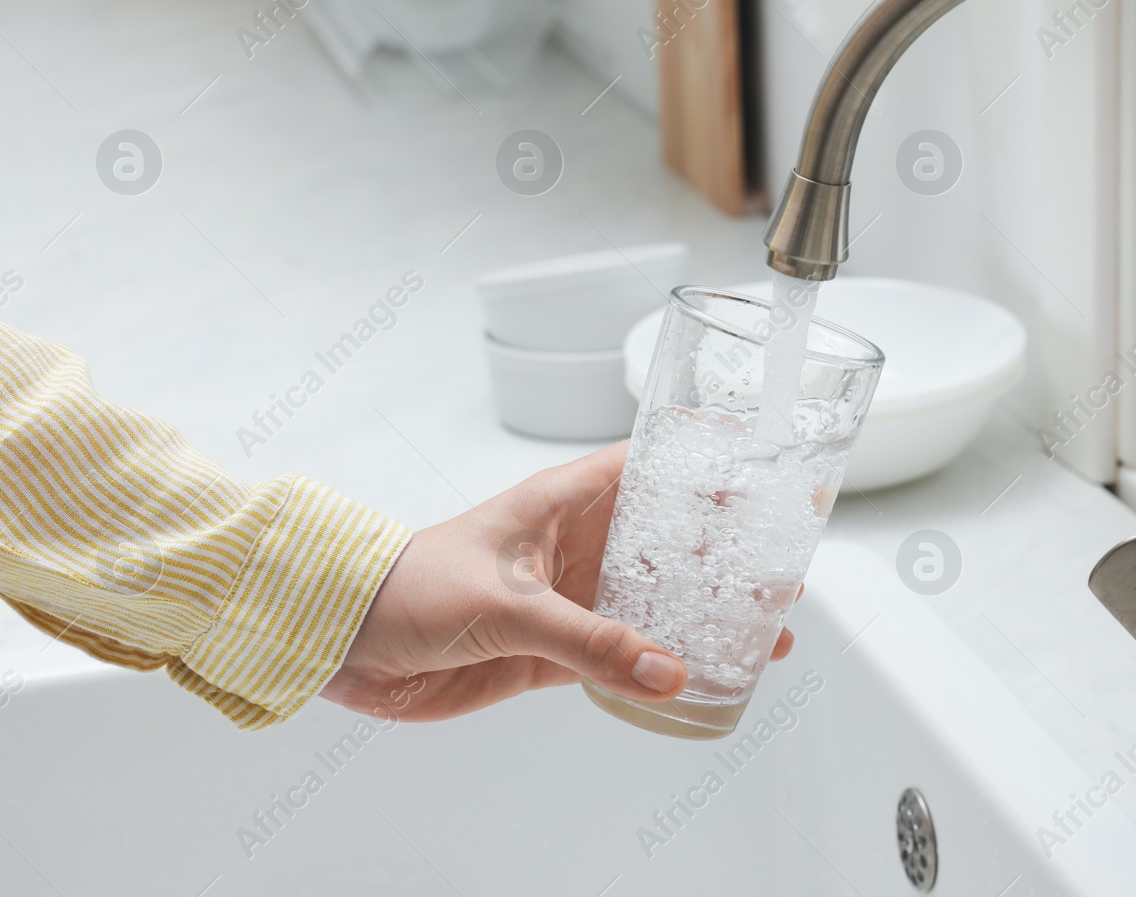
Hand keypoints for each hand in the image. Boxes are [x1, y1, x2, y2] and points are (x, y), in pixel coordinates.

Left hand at [322, 442, 795, 721]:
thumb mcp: (506, 604)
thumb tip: (666, 669)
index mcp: (564, 501)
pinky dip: (663, 667)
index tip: (766, 461)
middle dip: (728, 550)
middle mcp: (577, 545)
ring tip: (767, 630)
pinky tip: (702, 676)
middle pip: (670, 538)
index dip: (707, 460)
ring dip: (706, 614)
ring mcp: (570, 599)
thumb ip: (589, 640)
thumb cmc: (409, 585)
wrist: (349, 642)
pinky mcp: (556, 651)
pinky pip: (626, 657)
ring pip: (657, 601)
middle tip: (786, 566)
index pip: (650, 466)